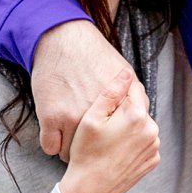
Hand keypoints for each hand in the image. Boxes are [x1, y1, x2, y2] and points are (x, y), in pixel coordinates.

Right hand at [30, 18, 143, 161]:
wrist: (62, 39)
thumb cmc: (93, 55)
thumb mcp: (125, 74)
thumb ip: (136, 97)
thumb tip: (142, 116)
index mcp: (119, 113)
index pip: (117, 144)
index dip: (108, 140)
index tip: (101, 135)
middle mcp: (96, 118)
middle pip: (93, 151)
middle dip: (89, 146)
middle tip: (84, 134)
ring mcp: (71, 120)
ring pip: (69, 153)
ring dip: (69, 147)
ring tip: (69, 132)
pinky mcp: (49, 118)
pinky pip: (51, 147)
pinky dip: (53, 142)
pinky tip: (56, 131)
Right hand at [60, 90, 159, 192]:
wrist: (90, 189)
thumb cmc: (86, 153)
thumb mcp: (92, 117)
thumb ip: (111, 91)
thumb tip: (126, 73)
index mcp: (136, 116)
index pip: (133, 89)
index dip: (118, 95)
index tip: (107, 107)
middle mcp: (151, 130)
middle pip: (139, 108)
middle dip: (124, 112)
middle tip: (105, 128)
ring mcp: (154, 147)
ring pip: (142, 125)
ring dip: (130, 128)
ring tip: (110, 142)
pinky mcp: (153, 160)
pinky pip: (144, 142)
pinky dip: (134, 143)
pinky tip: (118, 151)